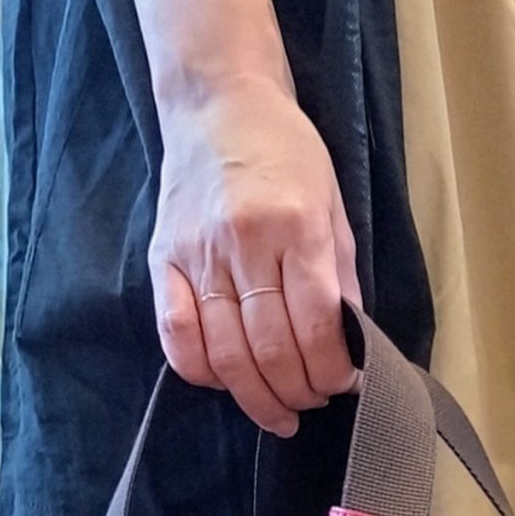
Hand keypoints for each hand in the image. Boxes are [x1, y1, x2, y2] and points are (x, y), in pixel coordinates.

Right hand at [151, 74, 358, 435]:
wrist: (219, 102)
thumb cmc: (285, 152)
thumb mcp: (332, 205)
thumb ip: (341, 275)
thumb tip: (352, 340)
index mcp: (294, 227)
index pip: (315, 326)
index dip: (333, 371)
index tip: (345, 384)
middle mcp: (243, 243)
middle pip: (271, 349)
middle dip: (298, 392)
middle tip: (312, 404)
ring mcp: (197, 255)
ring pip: (225, 353)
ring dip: (255, 397)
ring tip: (278, 413)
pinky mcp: (162, 260)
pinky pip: (175, 335)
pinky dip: (202, 372)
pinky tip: (226, 382)